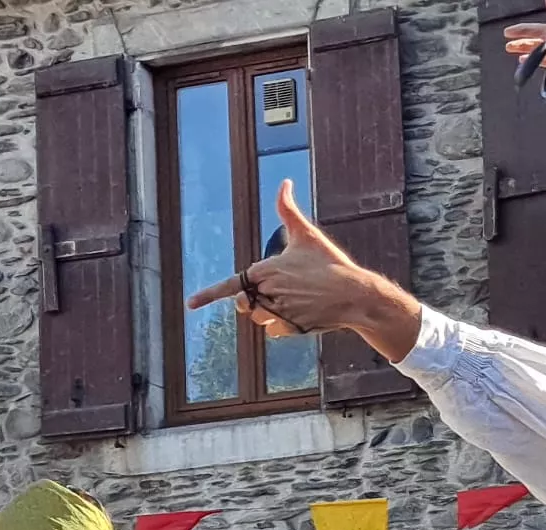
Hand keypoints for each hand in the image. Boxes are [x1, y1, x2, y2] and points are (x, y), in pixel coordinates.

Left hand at [187, 181, 422, 358]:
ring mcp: (280, 313)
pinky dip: (283, 325)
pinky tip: (301, 314)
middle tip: (278, 289)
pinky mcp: (291, 328)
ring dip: (270, 312)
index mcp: (266, 270)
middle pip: (247, 302)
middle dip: (254, 298)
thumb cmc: (330, 263)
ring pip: (260, 318)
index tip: (190, 304)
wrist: (355, 294)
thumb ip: (288, 209)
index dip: (208, 295)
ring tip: (295, 300)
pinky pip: (275, 331)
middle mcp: (268, 293)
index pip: (230, 285)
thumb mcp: (307, 234)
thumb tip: (284, 183)